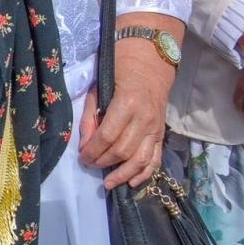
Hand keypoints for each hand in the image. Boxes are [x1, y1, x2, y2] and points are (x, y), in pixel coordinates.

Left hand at [80, 37, 175, 189]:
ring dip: (123, 175)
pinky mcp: (161, 134)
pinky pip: (155, 158)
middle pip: (123, 150)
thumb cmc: (119, 70)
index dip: (93, 150)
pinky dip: (144, 173)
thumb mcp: (99, 88)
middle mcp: (144, 118)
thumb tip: (85, 144)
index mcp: (126, 103)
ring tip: (108, 183)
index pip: (108, 136)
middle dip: (104, 162)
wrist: (151, 61)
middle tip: (89, 165)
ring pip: (141, 159)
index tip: (81, 157)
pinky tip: (132, 183)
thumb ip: (91, 116)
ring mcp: (156, 128)